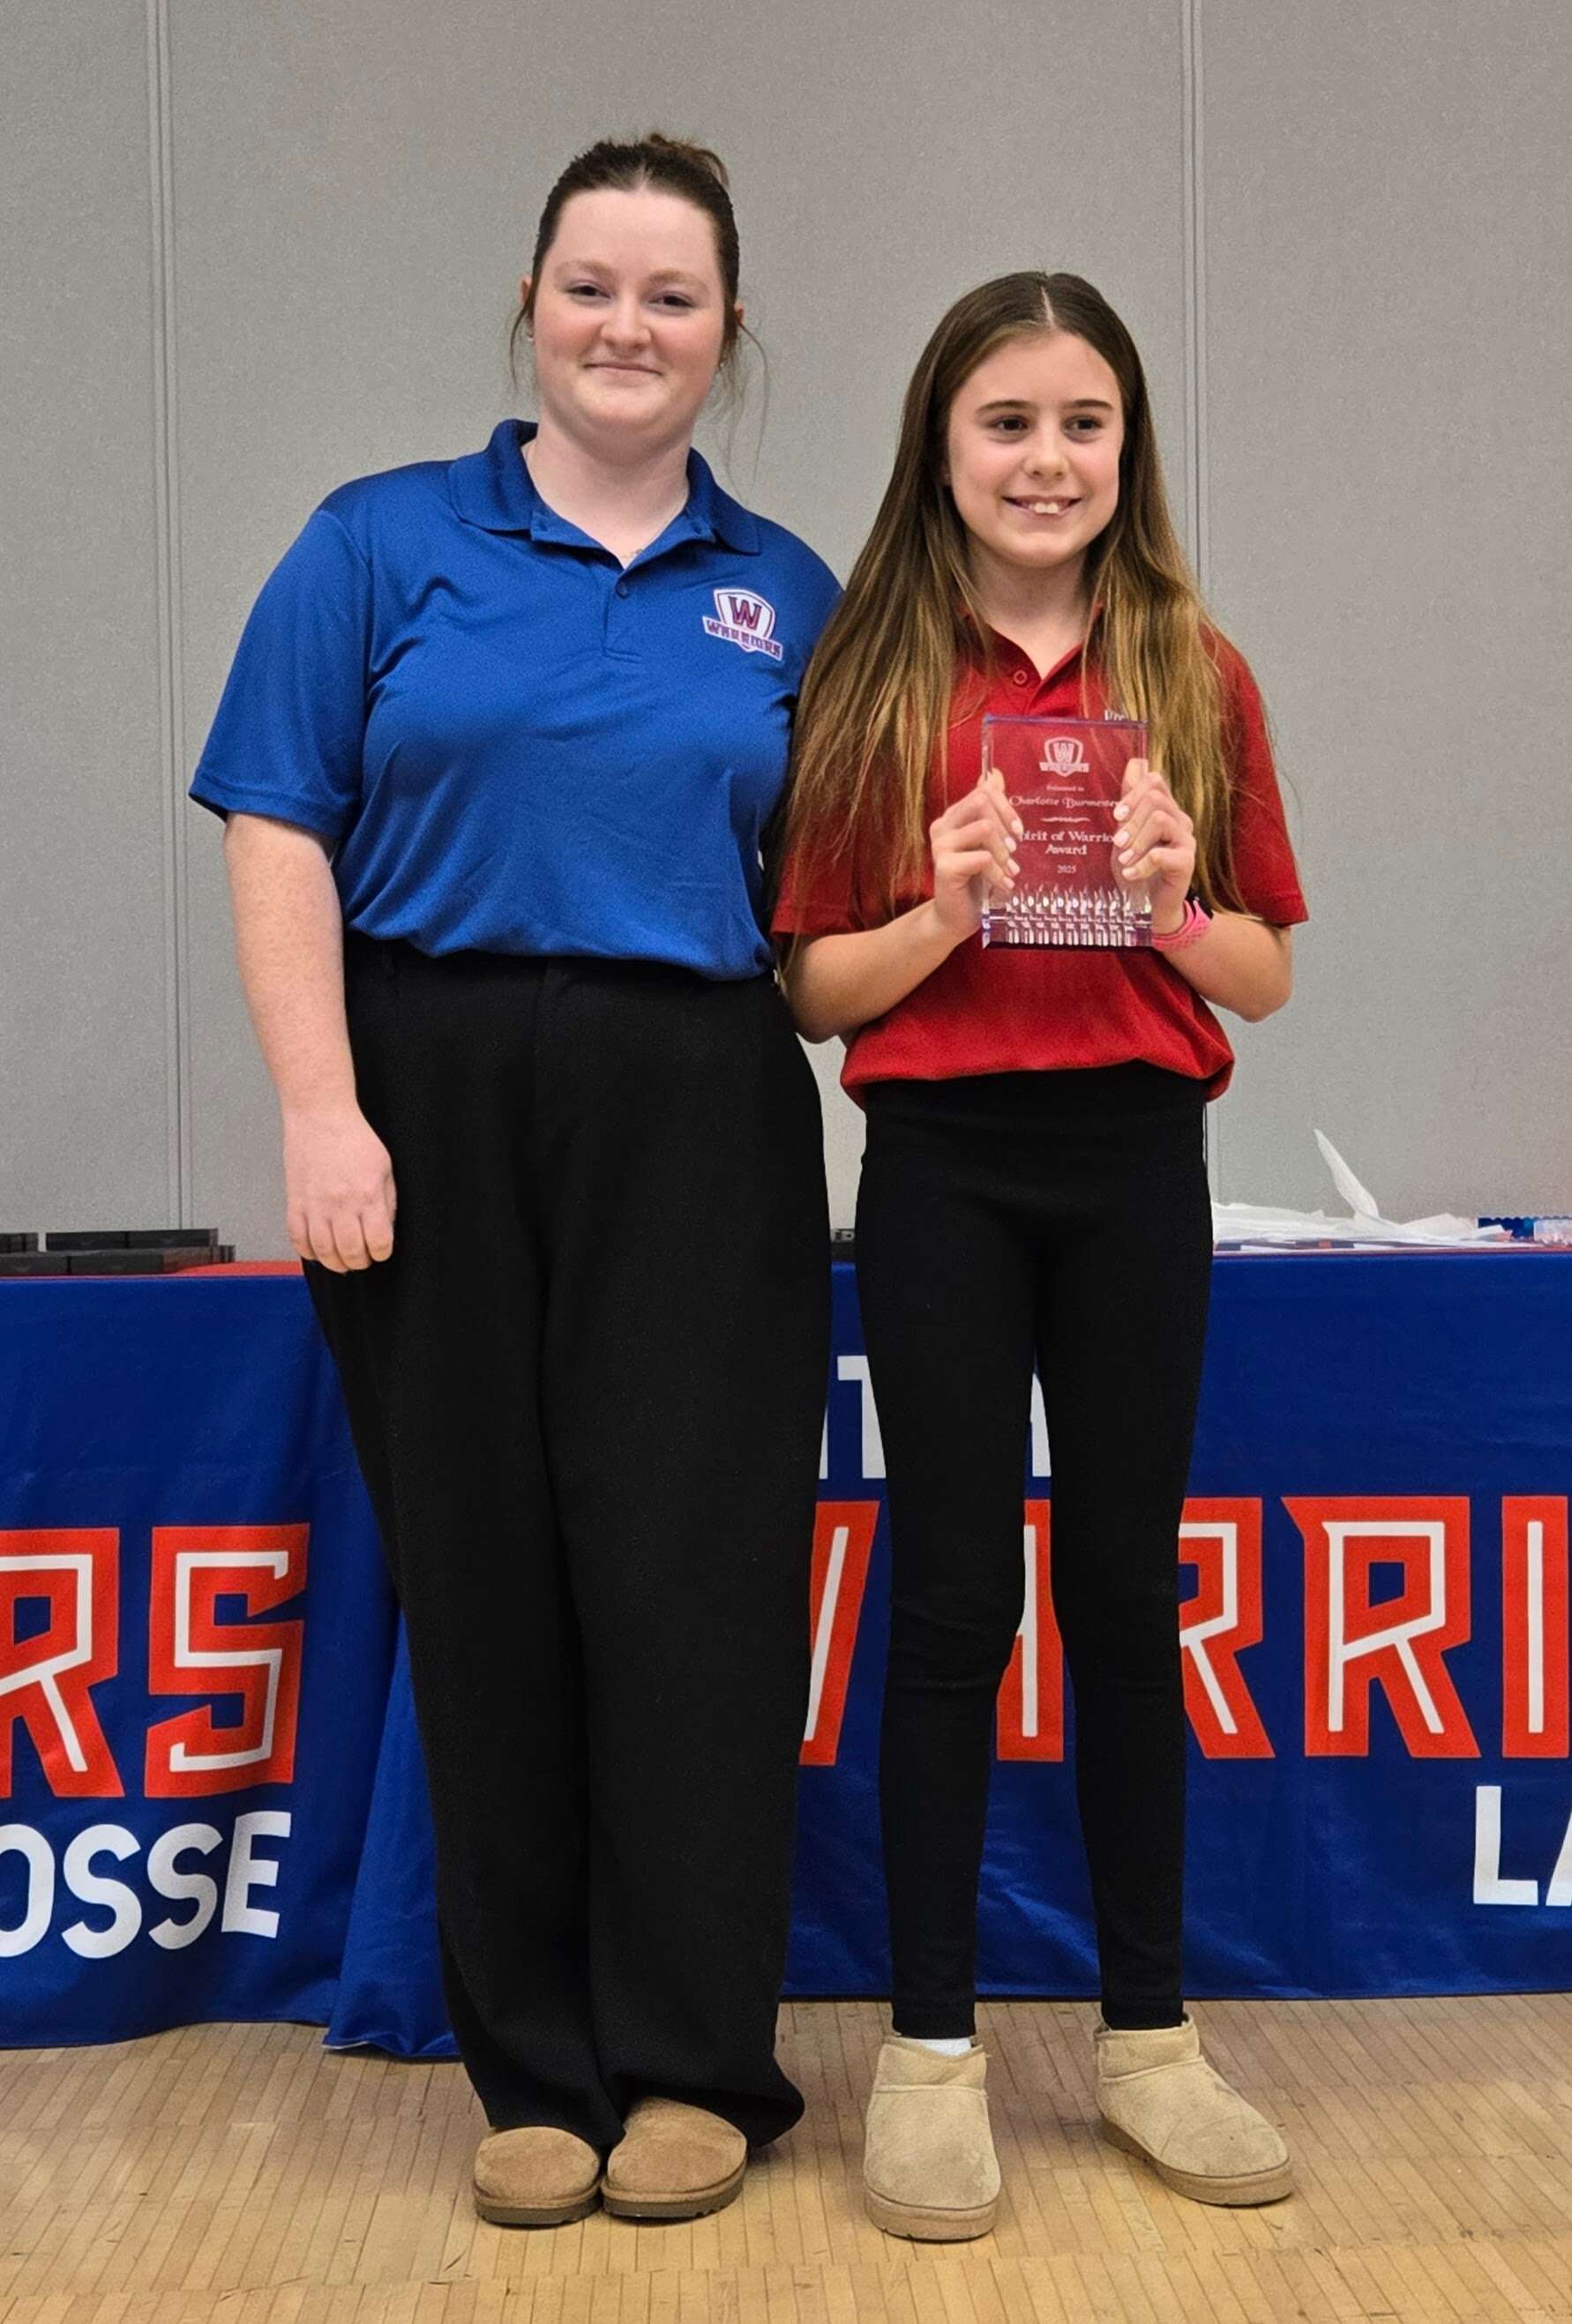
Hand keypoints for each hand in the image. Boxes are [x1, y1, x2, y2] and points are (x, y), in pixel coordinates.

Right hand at [283, 1105, 396, 1272]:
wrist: (320, 1116)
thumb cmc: (353, 1138)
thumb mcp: (384, 1168)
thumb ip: (386, 1202)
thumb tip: (384, 1229)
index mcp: (367, 1195)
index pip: (379, 1242)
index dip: (382, 1252)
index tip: (381, 1250)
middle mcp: (340, 1204)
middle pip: (350, 1253)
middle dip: (359, 1262)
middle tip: (362, 1258)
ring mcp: (315, 1205)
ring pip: (323, 1252)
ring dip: (334, 1263)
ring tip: (341, 1259)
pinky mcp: (295, 1201)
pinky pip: (297, 1238)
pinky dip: (307, 1251)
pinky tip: (317, 1249)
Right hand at [929, 774, 1022, 940]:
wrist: (956, 917)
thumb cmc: (975, 879)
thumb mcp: (987, 842)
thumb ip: (990, 810)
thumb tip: (995, 775)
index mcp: (953, 816)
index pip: (983, 791)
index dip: (1006, 806)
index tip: (1018, 831)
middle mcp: (943, 826)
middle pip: (982, 801)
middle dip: (1006, 825)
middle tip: (1015, 851)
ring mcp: (941, 846)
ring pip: (984, 827)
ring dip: (1003, 852)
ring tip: (1009, 871)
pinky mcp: (945, 867)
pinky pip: (981, 858)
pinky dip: (997, 873)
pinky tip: (1003, 886)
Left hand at [1114, 758, 1195, 932]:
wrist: (1148, 906)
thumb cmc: (1137, 866)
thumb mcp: (1126, 832)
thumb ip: (1130, 802)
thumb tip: (1135, 763)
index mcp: (1165, 809)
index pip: (1155, 780)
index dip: (1134, 791)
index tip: (1117, 815)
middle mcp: (1179, 820)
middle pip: (1156, 799)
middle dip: (1131, 819)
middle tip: (1117, 842)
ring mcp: (1186, 840)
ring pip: (1160, 819)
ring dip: (1136, 840)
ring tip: (1124, 859)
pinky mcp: (1187, 862)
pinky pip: (1163, 853)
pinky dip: (1142, 864)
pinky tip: (1131, 874)